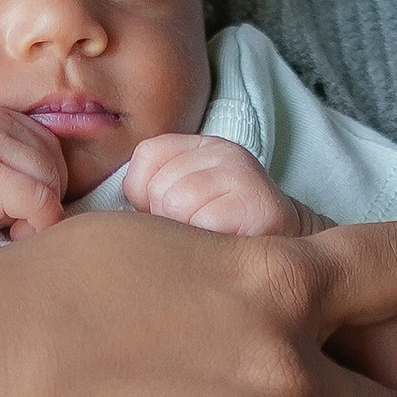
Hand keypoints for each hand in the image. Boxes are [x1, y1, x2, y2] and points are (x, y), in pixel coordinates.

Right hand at [0, 105, 68, 294]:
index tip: (12, 206)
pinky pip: (43, 202)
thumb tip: (53, 193)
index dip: (39, 180)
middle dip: (42, 195)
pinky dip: (36, 226)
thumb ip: (3, 162)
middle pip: (55, 161)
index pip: (47, 144)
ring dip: (37, 212)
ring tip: (5, 229)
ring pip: (53, 182)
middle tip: (11, 222)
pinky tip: (8, 236)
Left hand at [121, 132, 307, 239]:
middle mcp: (223, 152)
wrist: (288, 249)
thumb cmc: (224, 232)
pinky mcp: (257, 203)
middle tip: (196, 232)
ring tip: (210, 240)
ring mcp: (242, 174)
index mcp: (202, 146)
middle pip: (156, 186)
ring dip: (185, 236)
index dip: (144, 195)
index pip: (145, 156)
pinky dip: (205, 248)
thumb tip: (107, 212)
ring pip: (174, 204)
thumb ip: (149, 194)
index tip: (170, 215)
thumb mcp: (187, 199)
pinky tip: (223, 246)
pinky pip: (200, 226)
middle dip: (164, 221)